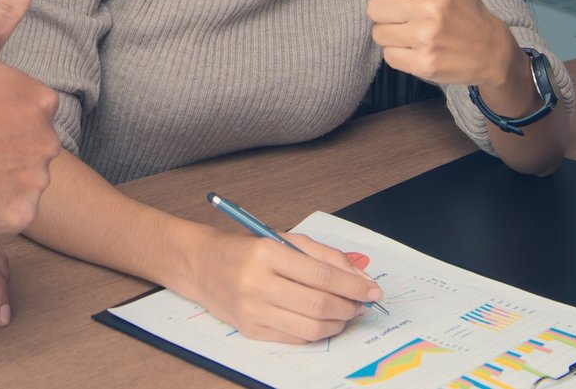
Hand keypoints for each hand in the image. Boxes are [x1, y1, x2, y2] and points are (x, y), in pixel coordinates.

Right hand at [0, 0, 61, 233]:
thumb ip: (5, 13)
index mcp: (43, 101)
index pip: (30, 113)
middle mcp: (49, 140)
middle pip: (30, 146)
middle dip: (4, 147)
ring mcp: (36, 180)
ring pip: (23, 178)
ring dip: (2, 176)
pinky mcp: (19, 213)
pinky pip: (14, 210)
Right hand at [174, 227, 383, 343]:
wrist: (202, 266)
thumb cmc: (246, 249)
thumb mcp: (283, 239)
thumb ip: (323, 255)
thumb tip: (359, 276)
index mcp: (266, 253)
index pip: (321, 274)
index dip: (353, 285)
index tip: (373, 289)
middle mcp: (257, 283)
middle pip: (318, 304)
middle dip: (350, 306)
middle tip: (362, 303)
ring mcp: (253, 310)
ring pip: (310, 326)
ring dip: (338, 322)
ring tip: (347, 312)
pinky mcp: (251, 331)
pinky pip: (296, 337)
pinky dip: (319, 332)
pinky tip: (327, 321)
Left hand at [367, 0, 519, 86]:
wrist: (492, 52)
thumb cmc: (467, 7)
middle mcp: (430, 9)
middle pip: (374, 9)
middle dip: (389, 14)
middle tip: (412, 16)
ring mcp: (427, 38)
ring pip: (379, 34)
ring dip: (394, 36)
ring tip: (417, 33)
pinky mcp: (425, 64)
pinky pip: (389, 57)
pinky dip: (400, 56)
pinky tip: (420, 50)